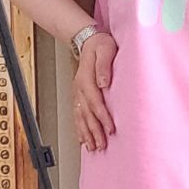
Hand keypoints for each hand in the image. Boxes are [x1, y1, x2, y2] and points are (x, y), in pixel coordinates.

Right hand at [74, 31, 117, 150]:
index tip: (110, 129)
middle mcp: (79, 88)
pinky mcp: (78, 95)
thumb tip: (103, 83)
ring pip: (80, 117)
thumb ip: (104, 65)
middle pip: (87, 114)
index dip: (103, 117)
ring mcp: (77, 93)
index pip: (96, 102)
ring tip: (91, 147)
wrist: (88, 40)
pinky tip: (82, 138)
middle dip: (94, 132)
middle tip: (101, 146)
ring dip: (85, 133)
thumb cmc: (100, 45)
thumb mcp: (105, 49)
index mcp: (86, 79)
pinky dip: (79, 128)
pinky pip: (77, 114)